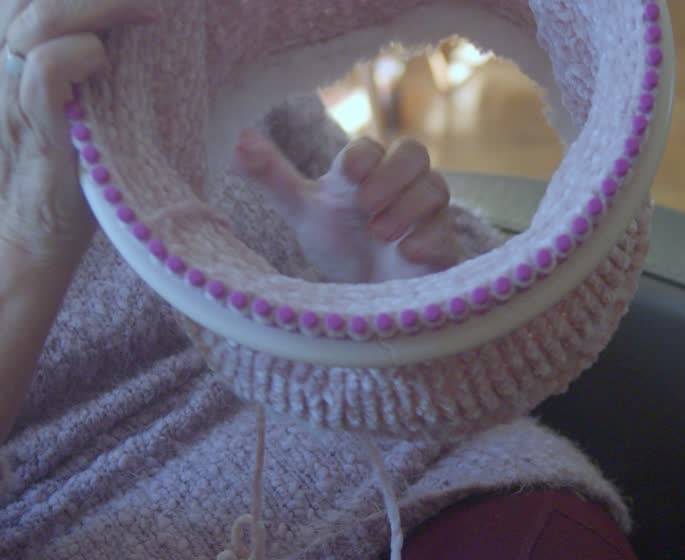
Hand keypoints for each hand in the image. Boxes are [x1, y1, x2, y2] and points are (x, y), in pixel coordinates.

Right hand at [0, 0, 157, 261]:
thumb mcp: (35, 84)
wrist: (28, 225)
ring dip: (106, 7)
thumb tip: (112, 9)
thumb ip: (48, 37)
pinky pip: (54, 59)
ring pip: (44, 11)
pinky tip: (111, 67)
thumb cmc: (52, 152)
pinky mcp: (29, 115)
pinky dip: (92, 52)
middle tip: (142, 1)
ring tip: (147, 14)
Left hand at [234, 130, 459, 282]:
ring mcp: (427, 215)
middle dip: (392, 176)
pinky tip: (406, 254)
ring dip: (407, 207)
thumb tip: (238, 141)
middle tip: (367, 204)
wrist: (368, 294)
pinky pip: (447, 233)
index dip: (364, 156)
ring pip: (436, 189)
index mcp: (367, 172)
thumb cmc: (339, 244)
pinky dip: (428, 239)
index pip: (372, 146)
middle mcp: (402, 186)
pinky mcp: (443, 247)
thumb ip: (273, 177)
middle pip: (415, 153)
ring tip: (380, 234)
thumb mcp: (303, 211)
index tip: (347, 174)